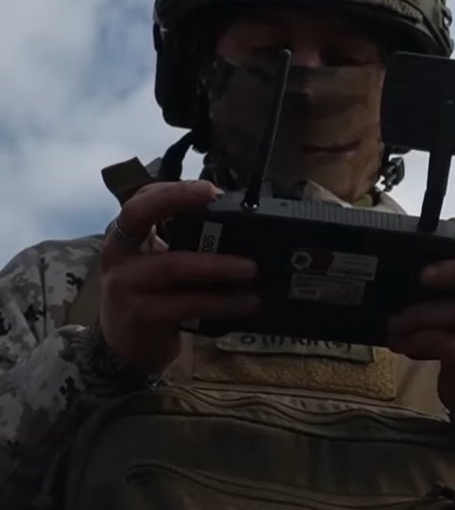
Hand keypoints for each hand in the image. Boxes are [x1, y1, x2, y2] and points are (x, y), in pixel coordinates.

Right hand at [98, 180, 260, 372]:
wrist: (126, 350)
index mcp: (126, 237)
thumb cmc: (152, 298)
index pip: (141, 199)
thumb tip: (243, 228)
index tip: (210, 188)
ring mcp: (125, 285)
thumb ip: (186, 245)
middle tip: (219, 199)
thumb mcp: (160, 265)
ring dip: (217, 264)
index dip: (172, 189)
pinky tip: (245, 303)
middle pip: (140, 216)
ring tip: (251, 268)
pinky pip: (185, 304)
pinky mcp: (141, 315)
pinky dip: (220, 302)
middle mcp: (119, 255)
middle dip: (177, 200)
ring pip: (173, 265)